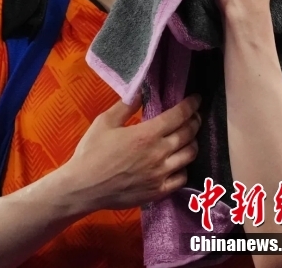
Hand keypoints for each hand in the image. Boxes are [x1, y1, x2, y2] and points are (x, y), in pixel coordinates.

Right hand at [66, 94, 200, 211]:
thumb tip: (141, 90)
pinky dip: (184, 167)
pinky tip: (179, 162)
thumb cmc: (92, 152)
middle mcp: (159, 154)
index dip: (191, 105)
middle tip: (194, 115)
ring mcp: (160, 175)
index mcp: (146, 134)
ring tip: (189, 137)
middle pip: (188, 134)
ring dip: (192, 143)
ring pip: (189, 156)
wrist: (84, 187)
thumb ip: (126, 105)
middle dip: (194, 121)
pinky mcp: (158, 192)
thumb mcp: (105, 121)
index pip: (178, 116)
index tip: (196, 99)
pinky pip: (182, 178)